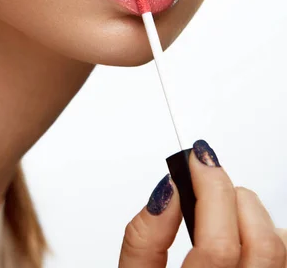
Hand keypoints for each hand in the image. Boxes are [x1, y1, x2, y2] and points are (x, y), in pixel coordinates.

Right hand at [119, 140, 286, 266]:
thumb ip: (144, 239)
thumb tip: (167, 191)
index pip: (217, 246)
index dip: (210, 189)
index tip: (197, 159)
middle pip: (261, 245)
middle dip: (234, 196)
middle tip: (207, 182)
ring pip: (282, 249)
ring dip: (254, 217)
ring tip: (224, 215)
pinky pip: (285, 259)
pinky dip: (271, 236)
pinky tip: (245, 240)